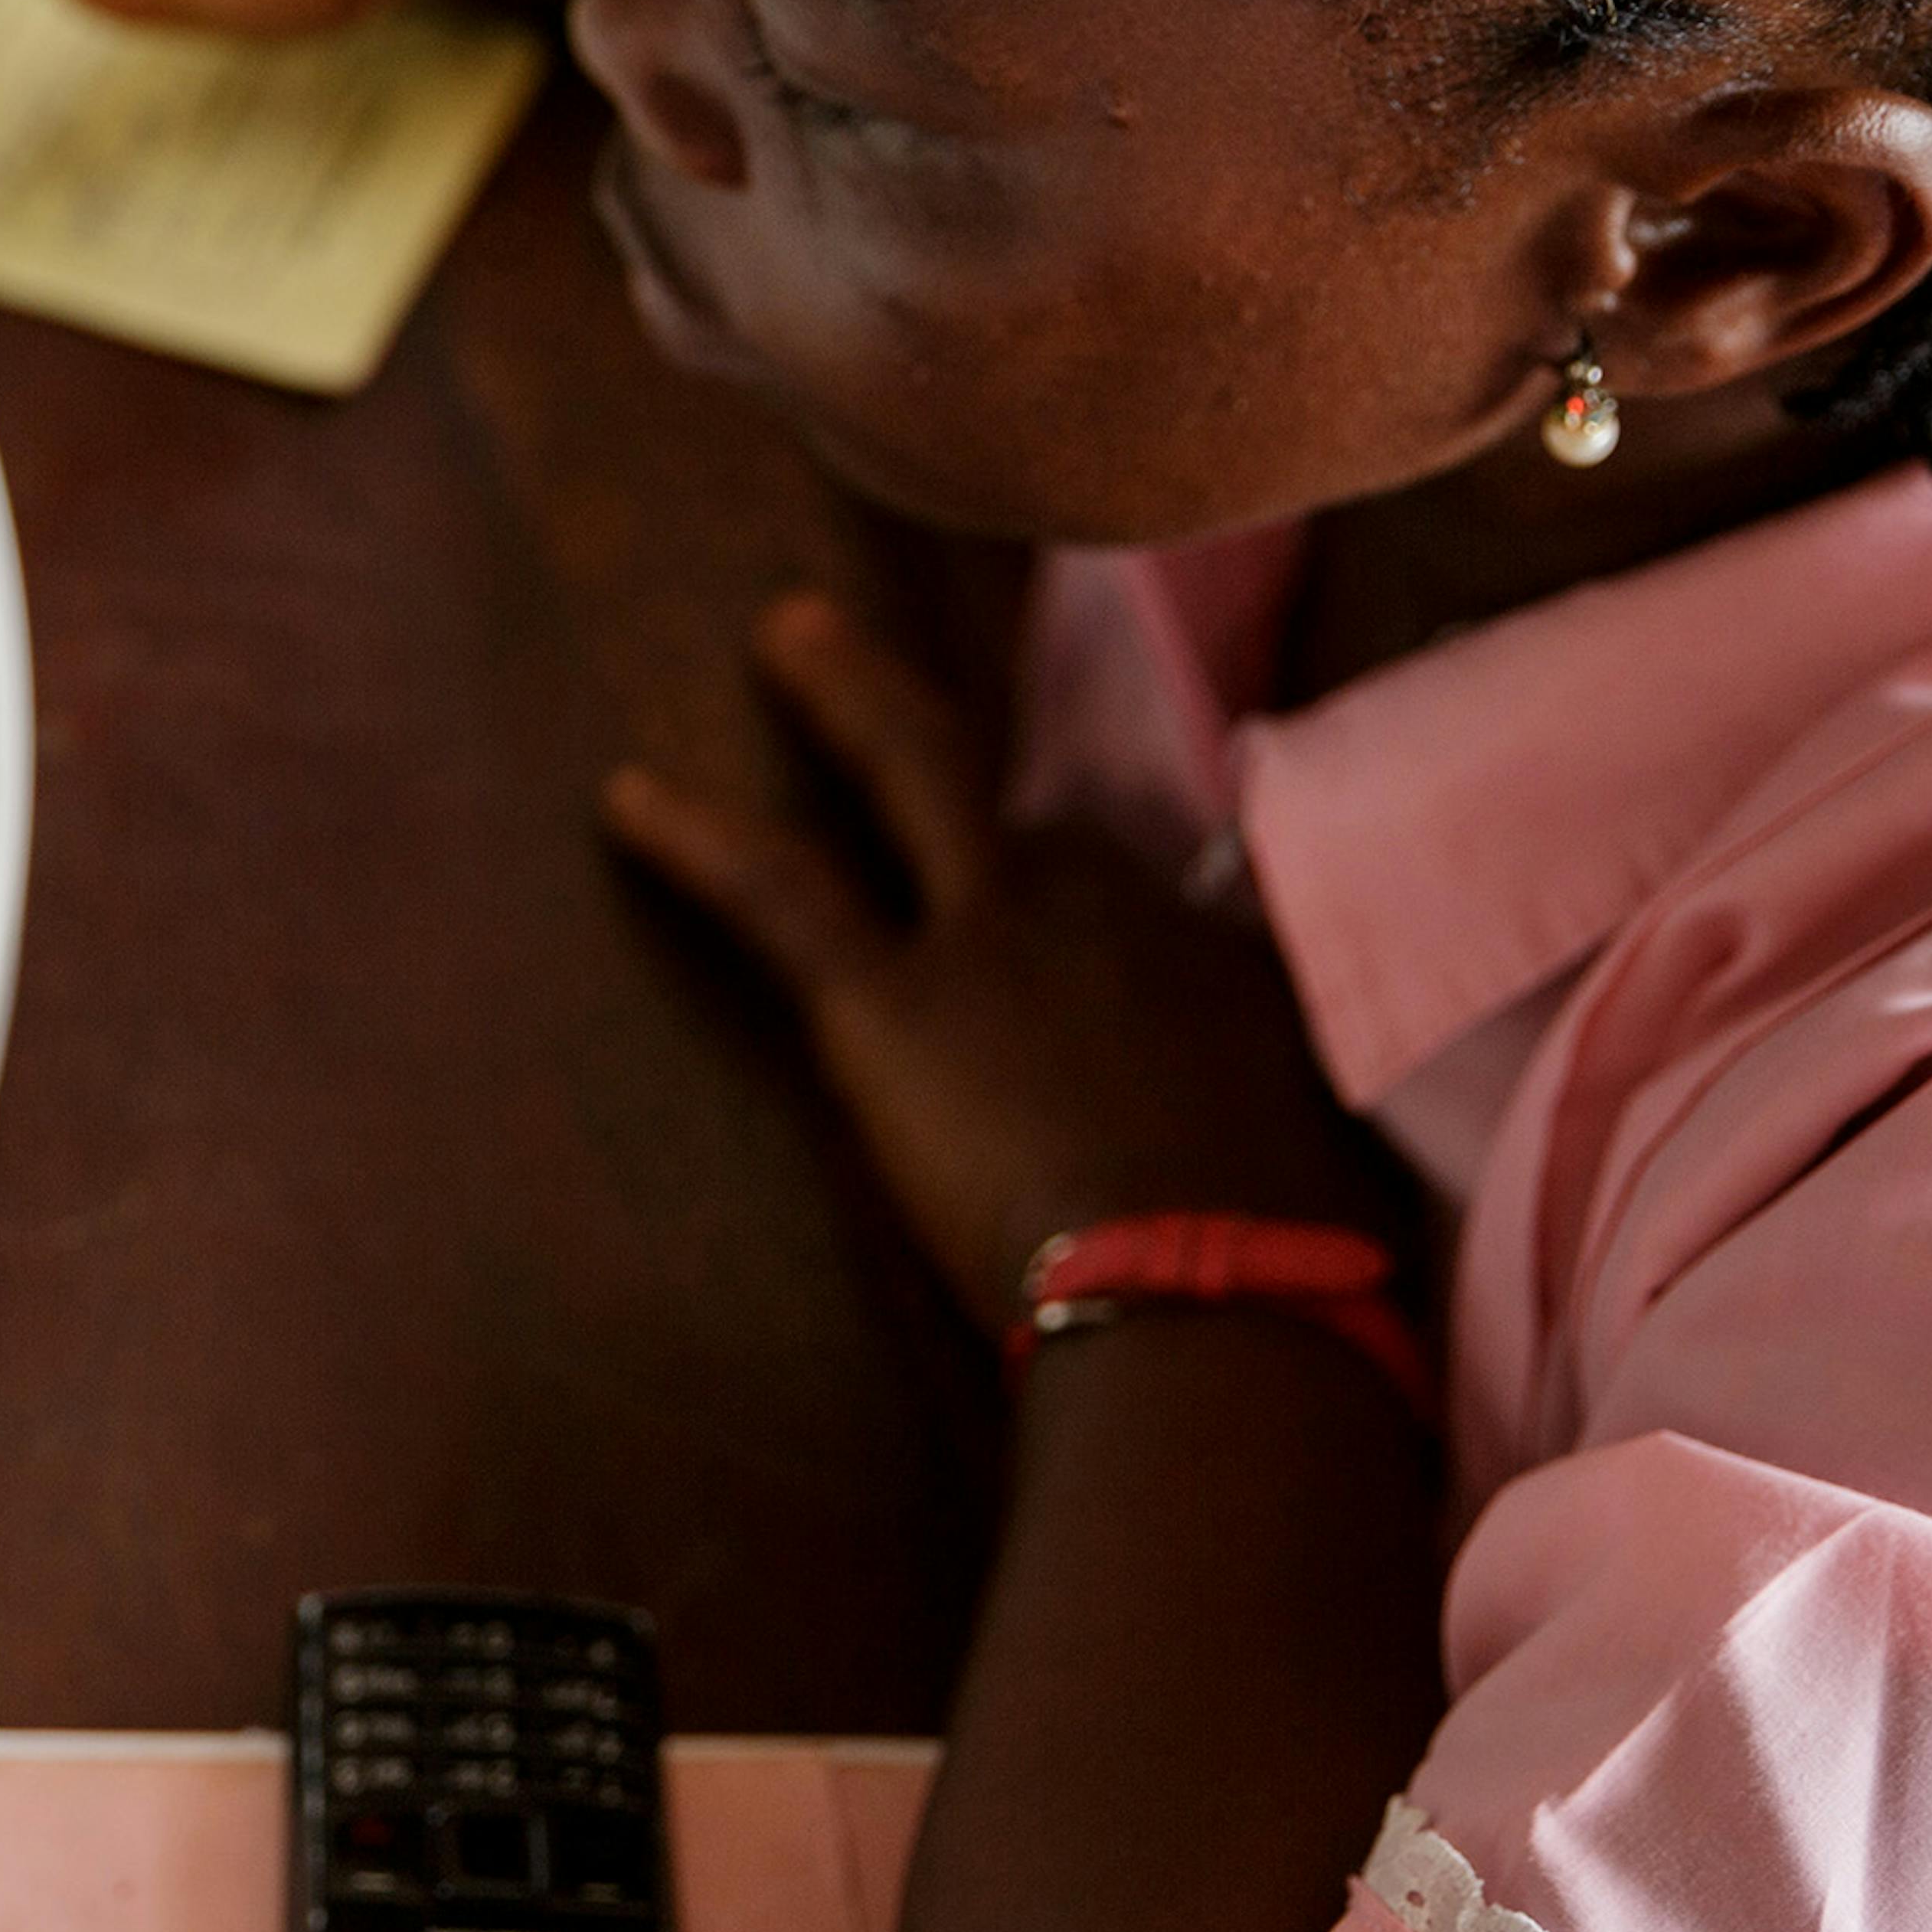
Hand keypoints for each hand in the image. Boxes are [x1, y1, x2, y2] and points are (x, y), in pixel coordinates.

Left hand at [605, 593, 1394, 1326]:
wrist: (1216, 1297)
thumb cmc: (1273, 1271)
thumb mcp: (1307, 1165)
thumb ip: (1259, 1126)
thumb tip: (1254, 1163)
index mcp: (1208, 959)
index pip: (1121, 888)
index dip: (1065, 887)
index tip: (1036, 884)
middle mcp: (1109, 907)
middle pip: (1018, 805)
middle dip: (943, 734)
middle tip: (864, 661)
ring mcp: (999, 934)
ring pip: (912, 764)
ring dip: (845, 693)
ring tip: (781, 634)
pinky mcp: (897, 999)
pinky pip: (777, 890)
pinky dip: (695, 839)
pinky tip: (623, 798)